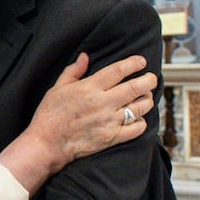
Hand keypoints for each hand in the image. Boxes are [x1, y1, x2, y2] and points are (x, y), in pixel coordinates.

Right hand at [30, 53, 156, 161]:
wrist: (48, 142)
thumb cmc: (50, 114)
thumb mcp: (57, 88)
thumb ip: (73, 71)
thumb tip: (85, 56)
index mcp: (89, 88)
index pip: (118, 71)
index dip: (133, 64)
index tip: (141, 61)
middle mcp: (102, 103)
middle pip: (135, 88)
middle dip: (148, 80)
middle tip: (152, 78)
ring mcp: (109, 121)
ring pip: (140, 107)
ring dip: (147, 100)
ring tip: (146, 96)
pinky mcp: (112, 137)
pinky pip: (137, 129)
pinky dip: (142, 122)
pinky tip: (138, 117)